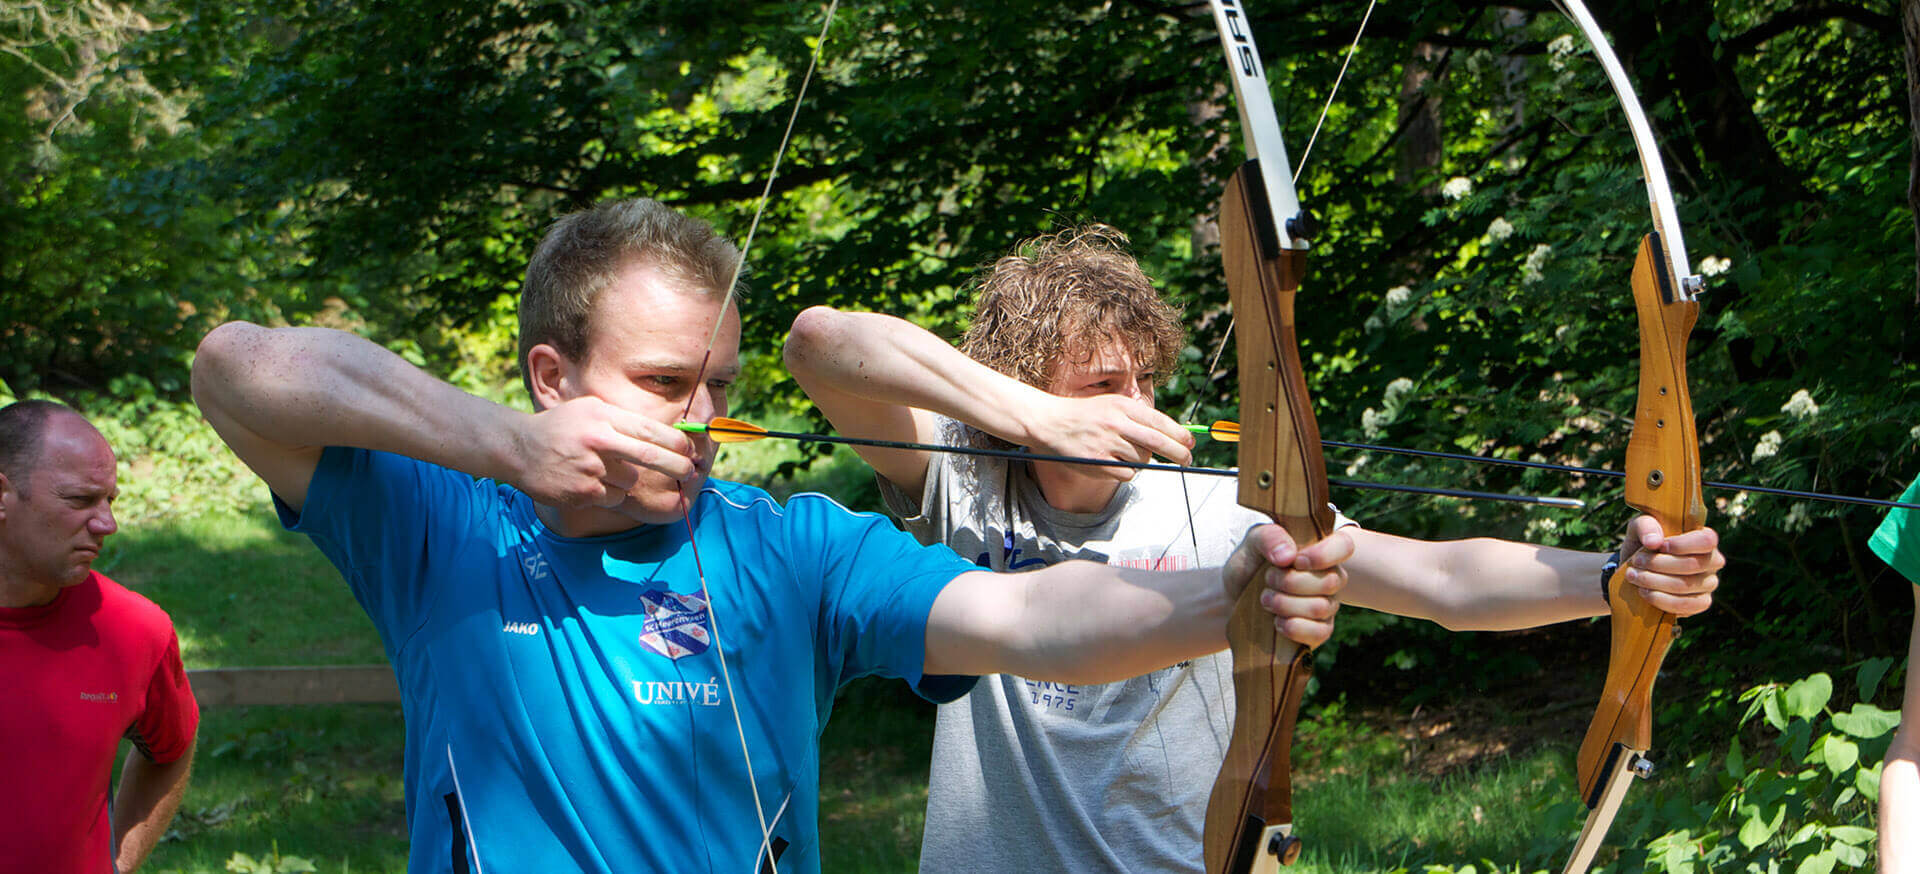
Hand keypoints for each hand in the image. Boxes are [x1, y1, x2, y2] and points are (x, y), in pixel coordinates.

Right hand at [509, 395, 701, 519]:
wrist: (519, 449)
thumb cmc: (561, 426)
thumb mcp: (590, 409)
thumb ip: (622, 418)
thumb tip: (666, 433)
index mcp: (602, 417)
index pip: (650, 431)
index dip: (676, 443)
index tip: (690, 450)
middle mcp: (598, 442)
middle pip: (650, 457)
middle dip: (676, 466)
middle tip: (689, 472)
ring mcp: (590, 470)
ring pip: (630, 481)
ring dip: (626, 479)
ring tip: (603, 469)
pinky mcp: (582, 493)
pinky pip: (614, 497)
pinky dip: (610, 493)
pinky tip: (590, 482)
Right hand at [1027, 393, 1194, 478]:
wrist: (1050, 423)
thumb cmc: (1086, 415)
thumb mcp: (1112, 405)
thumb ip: (1138, 417)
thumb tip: (1172, 434)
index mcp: (1122, 406)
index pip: (1159, 422)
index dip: (1179, 434)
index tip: (1190, 443)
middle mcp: (1116, 424)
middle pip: (1158, 443)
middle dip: (1178, 453)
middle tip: (1187, 459)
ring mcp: (1107, 444)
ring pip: (1142, 460)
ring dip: (1141, 460)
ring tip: (1124, 452)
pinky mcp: (1098, 464)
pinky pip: (1128, 474)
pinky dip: (1127, 471)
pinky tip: (1114, 462)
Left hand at [1224, 524, 1352, 647]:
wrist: (1234, 597)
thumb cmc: (1250, 565)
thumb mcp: (1253, 543)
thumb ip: (1270, 538)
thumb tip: (1288, 555)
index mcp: (1320, 550)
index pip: (1344, 546)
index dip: (1324, 555)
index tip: (1295, 561)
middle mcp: (1330, 577)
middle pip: (1330, 582)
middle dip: (1290, 582)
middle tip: (1267, 579)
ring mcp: (1327, 605)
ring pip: (1321, 608)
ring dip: (1285, 604)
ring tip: (1266, 599)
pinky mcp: (1319, 630)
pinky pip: (1320, 633)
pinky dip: (1294, 627)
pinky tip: (1277, 622)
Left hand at [1617, 515, 1721, 616]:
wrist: (1636, 570)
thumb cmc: (1643, 543)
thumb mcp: (1639, 528)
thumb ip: (1646, 526)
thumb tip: (1653, 541)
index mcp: (1704, 538)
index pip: (1706, 540)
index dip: (1682, 544)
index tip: (1659, 546)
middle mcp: (1712, 561)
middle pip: (1692, 565)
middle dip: (1658, 564)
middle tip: (1635, 562)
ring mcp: (1709, 584)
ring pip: (1685, 585)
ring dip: (1654, 581)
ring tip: (1633, 576)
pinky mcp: (1700, 603)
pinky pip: (1684, 605)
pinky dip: (1660, 599)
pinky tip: (1643, 592)